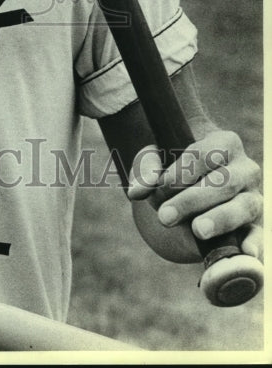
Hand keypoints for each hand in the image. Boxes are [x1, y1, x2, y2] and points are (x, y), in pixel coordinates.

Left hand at [127, 128, 262, 260]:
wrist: (192, 184)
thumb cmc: (173, 164)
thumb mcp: (157, 159)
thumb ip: (146, 170)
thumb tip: (137, 191)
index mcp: (225, 142)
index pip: (205, 154)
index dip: (182, 172)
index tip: (161, 186)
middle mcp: (245, 168)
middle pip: (223, 182)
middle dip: (192, 200)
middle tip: (165, 216)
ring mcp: (253, 196)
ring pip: (242, 207)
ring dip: (219, 220)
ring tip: (197, 230)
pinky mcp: (255, 223)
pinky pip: (258, 234)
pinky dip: (254, 243)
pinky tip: (246, 253)